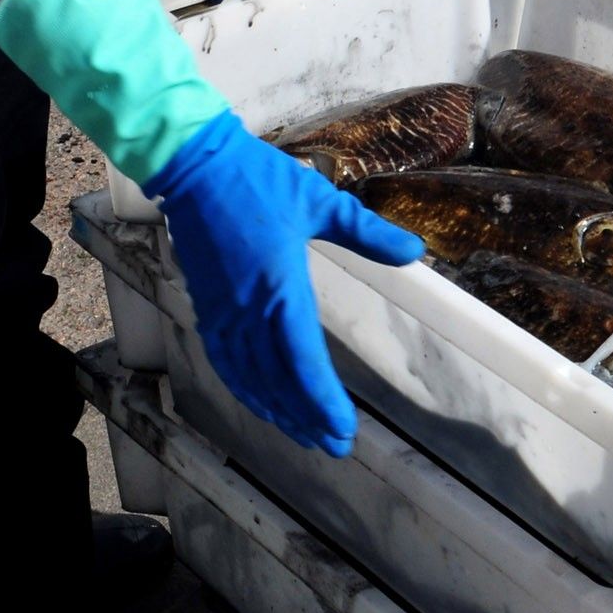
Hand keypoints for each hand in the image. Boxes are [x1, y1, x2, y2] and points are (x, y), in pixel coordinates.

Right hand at [151, 110, 424, 453]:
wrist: (197, 167)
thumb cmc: (261, 180)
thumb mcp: (322, 201)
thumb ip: (368, 233)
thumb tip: (415, 252)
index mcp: (279, 285)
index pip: (302, 360)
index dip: (321, 400)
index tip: (343, 428)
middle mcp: (247, 309)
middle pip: (276, 380)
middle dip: (305, 418)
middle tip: (334, 445)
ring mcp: (222, 311)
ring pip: (249, 378)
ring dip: (276, 410)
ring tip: (304, 434)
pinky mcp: (206, 306)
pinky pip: (225, 361)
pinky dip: (245, 388)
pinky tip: (261, 400)